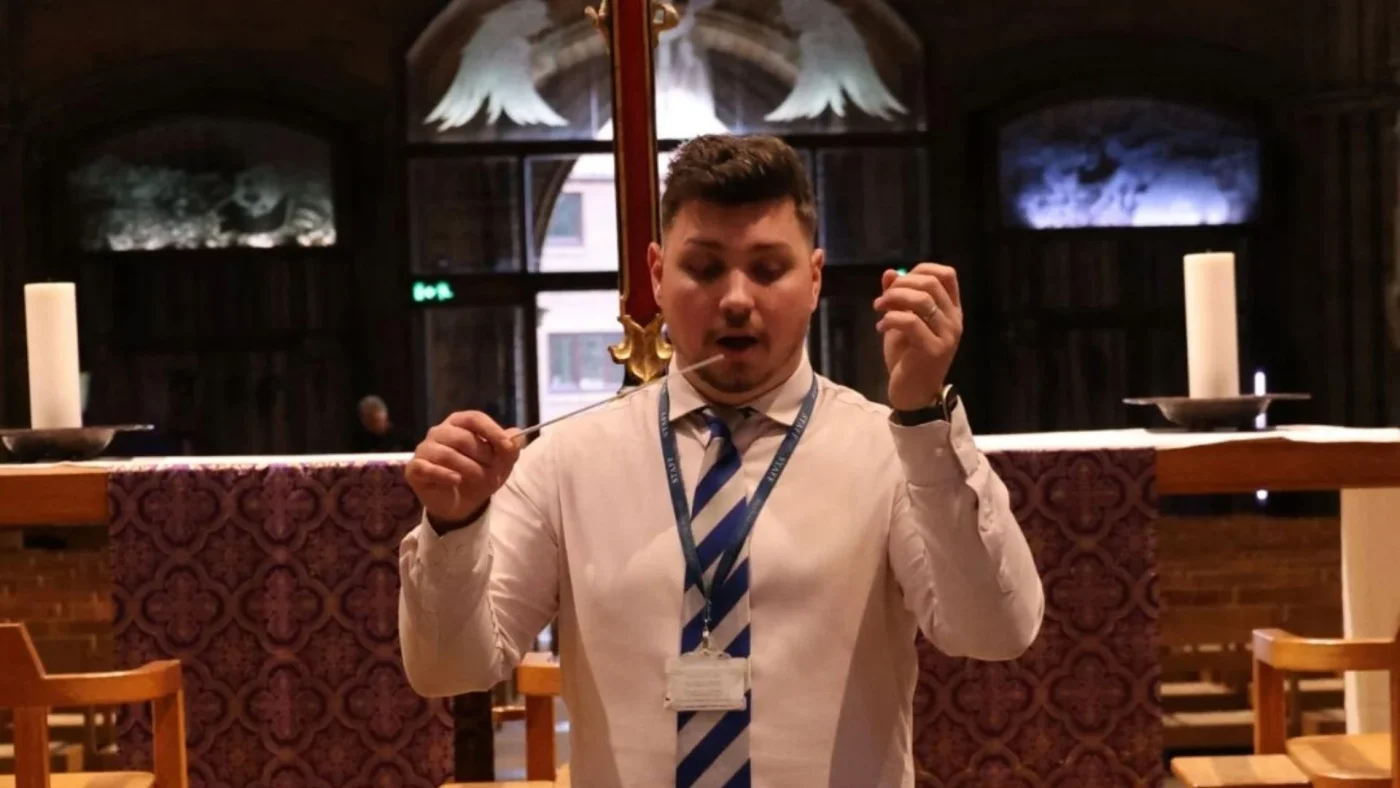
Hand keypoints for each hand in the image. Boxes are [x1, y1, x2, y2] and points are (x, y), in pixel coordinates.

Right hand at [406, 411, 521, 523]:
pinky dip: (445, 474)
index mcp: (459, 423)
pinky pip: (427, 468)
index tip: (507, 447)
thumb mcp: (501, 463)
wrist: (462, 503)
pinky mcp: (415, 469)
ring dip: (470, 469)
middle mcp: (439, 432)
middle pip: (462, 437)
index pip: (474, 418)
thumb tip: (519, 435)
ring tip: (483, 480)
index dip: (492, 431)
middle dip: (483, 456)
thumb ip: (510, 448)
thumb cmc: (479, 474)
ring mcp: (424, 449)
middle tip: (495, 472)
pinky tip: (458, 480)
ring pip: (447, 454)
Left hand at [873, 263, 963, 410]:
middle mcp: (954, 320)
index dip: (921, 270)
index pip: (947, 274)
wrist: (912, 393)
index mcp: (951, 310)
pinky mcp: (934, 350)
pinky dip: (891, 319)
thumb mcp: (901, 322)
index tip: (898, 282)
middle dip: (902, 284)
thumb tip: (889, 272)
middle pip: (932, 283)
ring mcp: (947, 335)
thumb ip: (898, 298)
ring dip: (893, 299)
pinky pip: (911, 322)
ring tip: (878, 309)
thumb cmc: (907, 357)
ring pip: (922, 300)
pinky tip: (880, 328)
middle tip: (882, 298)